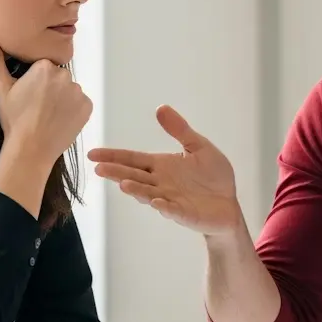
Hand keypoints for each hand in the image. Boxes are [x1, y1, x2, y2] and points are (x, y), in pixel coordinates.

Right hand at [0, 33, 91, 156]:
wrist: (31, 149)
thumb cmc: (14, 120)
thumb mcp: (1, 88)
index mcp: (44, 67)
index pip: (44, 65)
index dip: (36, 79)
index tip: (29, 93)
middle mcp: (65, 75)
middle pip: (58, 76)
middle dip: (50, 87)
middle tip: (37, 105)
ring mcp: (78, 92)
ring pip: (69, 89)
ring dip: (62, 98)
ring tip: (47, 114)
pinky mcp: (87, 107)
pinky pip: (80, 103)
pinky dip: (72, 109)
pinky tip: (59, 119)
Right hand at [88, 106, 242, 234]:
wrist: (228, 204)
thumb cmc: (213, 176)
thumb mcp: (199, 146)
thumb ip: (180, 130)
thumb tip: (160, 107)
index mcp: (161, 166)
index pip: (133, 159)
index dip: (114, 156)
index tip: (93, 154)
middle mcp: (160, 183)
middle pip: (134, 176)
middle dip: (117, 173)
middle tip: (99, 168)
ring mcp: (170, 199)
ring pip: (148, 194)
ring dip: (136, 190)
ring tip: (123, 185)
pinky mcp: (184, 214)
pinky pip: (172, 211)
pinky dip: (165, 207)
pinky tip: (157, 203)